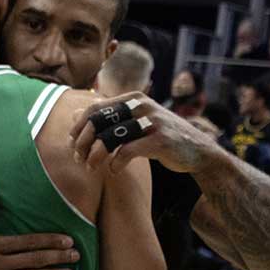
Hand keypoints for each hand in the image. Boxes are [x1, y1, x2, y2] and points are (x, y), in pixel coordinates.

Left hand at [69, 91, 218, 173]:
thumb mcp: (133, 122)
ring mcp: (152, 122)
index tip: (71, 143)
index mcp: (132, 98)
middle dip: (82, 142)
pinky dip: (115, 163)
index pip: (94, 109)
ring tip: (91, 168)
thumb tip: (74, 113)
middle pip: (98, 122)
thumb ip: (107, 117)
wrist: (198, 151)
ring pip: (110, 137)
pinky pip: (127, 151)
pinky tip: (113, 170)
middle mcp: (141, 106)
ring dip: (95, 156)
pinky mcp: (160, 140)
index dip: (78, 127)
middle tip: (78, 159)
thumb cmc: (159, 136)